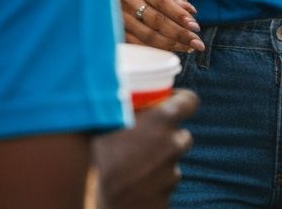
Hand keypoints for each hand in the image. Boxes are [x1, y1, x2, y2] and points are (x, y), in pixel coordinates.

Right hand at [93, 89, 197, 208]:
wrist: (91, 205)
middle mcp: (172, 145)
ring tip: (131, 169)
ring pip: (171, 164)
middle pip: (181, 136)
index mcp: (162, 119)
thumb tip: (119, 84)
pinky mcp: (165, 198)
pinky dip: (152, 188)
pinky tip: (132, 188)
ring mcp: (170, 174)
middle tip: (143, 143)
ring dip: (158, 164)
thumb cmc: (95, 159)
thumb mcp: (107, 122)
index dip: (182, 102)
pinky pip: (163, 188)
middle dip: (167, 138)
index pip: (190, 102)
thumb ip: (123, 105)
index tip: (171, 104)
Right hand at [118, 0, 203, 52]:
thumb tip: (190, 11)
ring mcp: (117, 16)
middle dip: (179, 34)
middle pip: (156, 21)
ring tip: (187, 48)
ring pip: (147, 35)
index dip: (179, 15)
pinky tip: (168, 50)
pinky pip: (136, 44)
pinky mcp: (113, 30)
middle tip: (196, 43)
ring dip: (169, 44)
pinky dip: (154, 49)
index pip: (162, 2)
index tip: (196, 26)